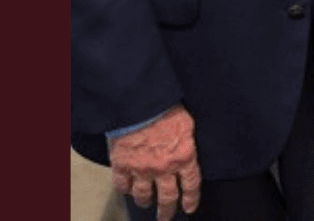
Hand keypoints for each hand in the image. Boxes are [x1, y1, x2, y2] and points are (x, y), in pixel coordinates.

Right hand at [109, 105, 201, 220]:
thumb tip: (191, 150)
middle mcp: (164, 168)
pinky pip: (122, 185)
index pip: (191, 185)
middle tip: (165, 218)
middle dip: (167, 211)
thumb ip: (189, 143)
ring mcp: (141, 169)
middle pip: (168, 198)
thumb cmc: (166, 109)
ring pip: (143, 195)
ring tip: (146, 203)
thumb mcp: (188, 125)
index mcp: (184, 157)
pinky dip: (125, 189)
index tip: (189, 209)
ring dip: (145, 201)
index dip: (191, 199)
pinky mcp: (122, 165)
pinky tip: (127, 190)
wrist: (139, 104)